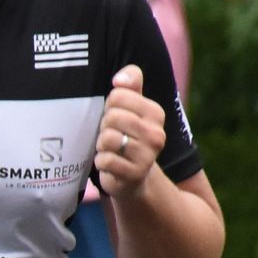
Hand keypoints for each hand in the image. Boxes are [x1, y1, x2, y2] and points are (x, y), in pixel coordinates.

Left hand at [93, 65, 168, 193]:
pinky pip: (105, 160)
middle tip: (112, 136)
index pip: (118, 95)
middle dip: (104, 126)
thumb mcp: (132, 109)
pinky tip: (110, 164)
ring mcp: (147, 156)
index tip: (116, 118)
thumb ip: (130, 86)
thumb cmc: (128, 137)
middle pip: (112, 117)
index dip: (109, 106)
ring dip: (102, 145)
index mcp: (156, 113)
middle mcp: (156, 133)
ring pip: (107, 138)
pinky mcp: (134, 174)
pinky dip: (101, 162)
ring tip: (111, 150)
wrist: (135, 178)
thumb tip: (119, 80)